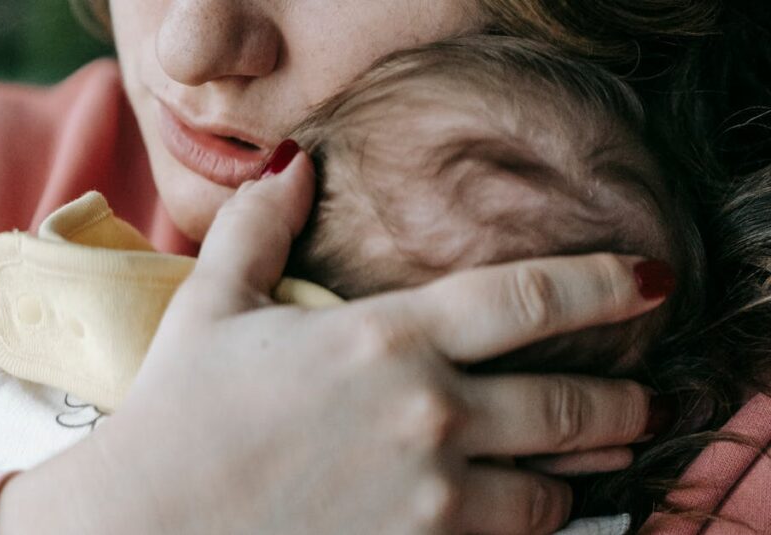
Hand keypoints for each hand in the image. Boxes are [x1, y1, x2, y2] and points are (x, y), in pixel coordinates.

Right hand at [0, 147, 659, 534]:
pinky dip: (530, 528)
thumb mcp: (213, 306)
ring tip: (592, 463)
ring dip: (581, 474)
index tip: (648, 282)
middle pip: (570, 404)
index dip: (602, 284)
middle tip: (642, 402)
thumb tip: (293, 164)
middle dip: (621, 403)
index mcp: (384, 339)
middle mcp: (426, 414)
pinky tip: (528, 516)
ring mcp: (430, 498)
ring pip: (552, 490)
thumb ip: (260, 227)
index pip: (526, 298)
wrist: (150, 526)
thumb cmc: (179, 415)